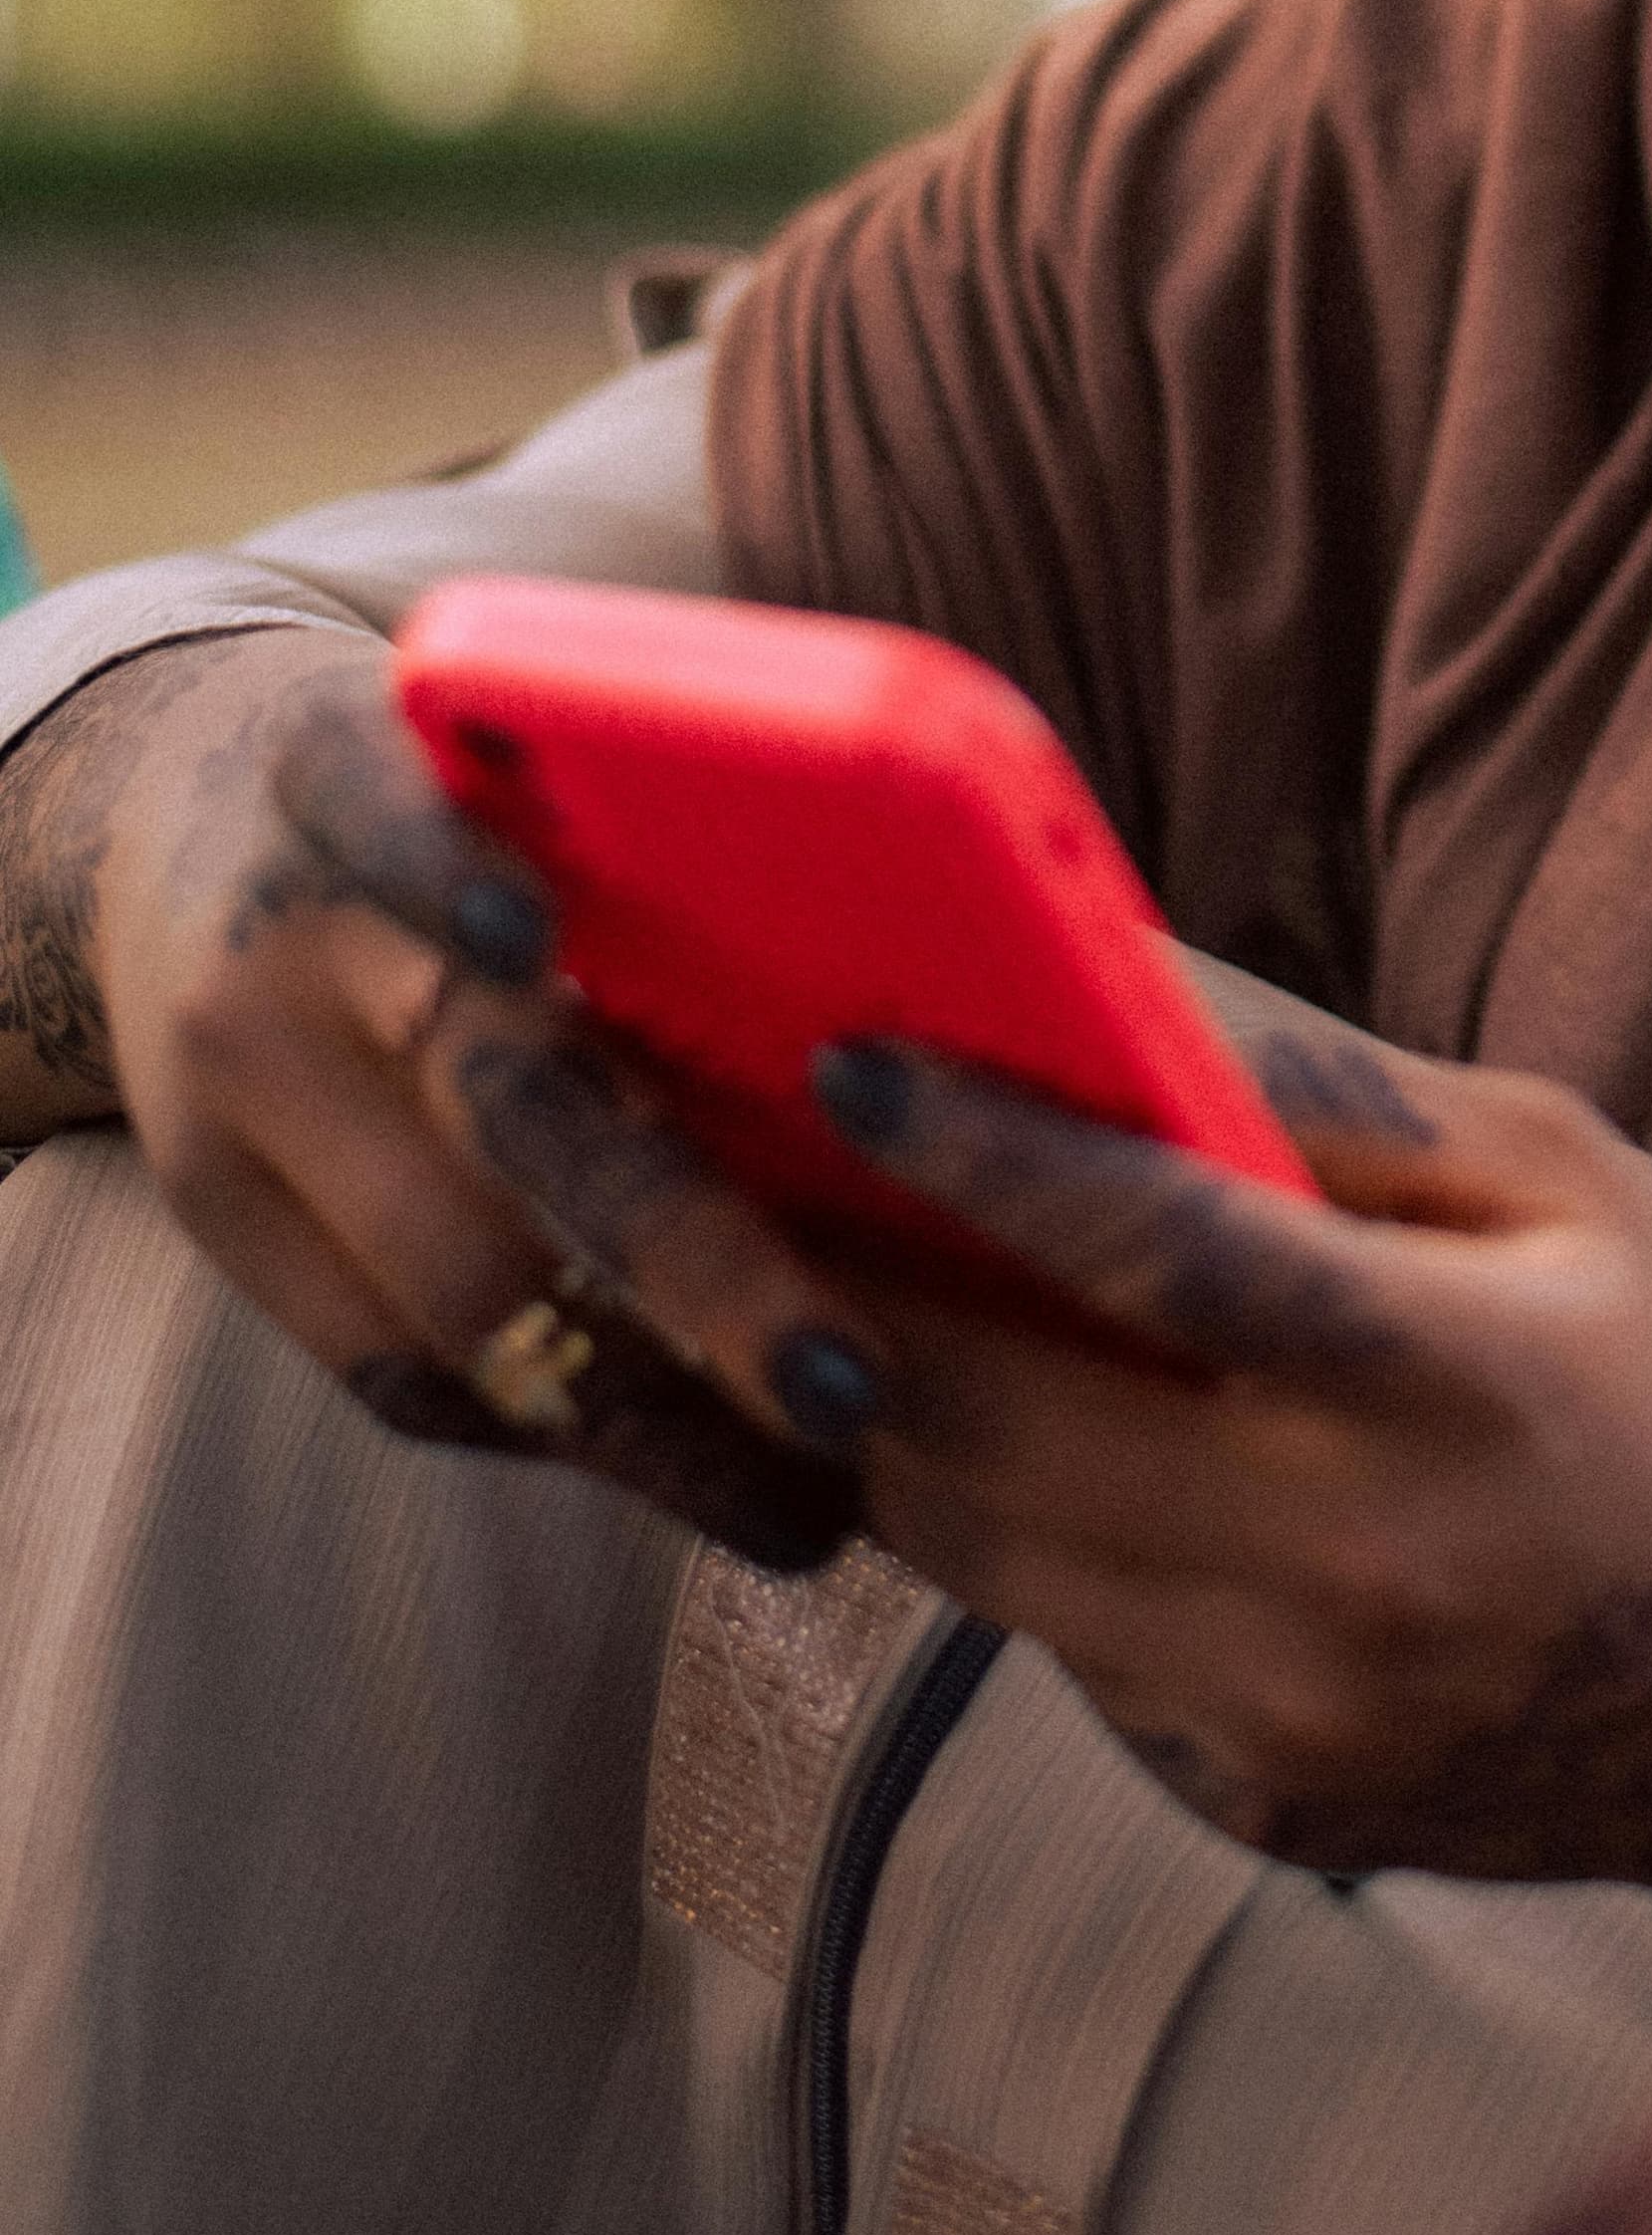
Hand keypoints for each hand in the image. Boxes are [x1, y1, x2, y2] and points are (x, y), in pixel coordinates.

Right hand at [66, 638, 891, 1567]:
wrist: (160, 822)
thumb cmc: (451, 787)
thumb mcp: (497, 745)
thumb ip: (648, 828)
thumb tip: (908, 1006)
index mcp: (364, 767)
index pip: (399, 813)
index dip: (451, 869)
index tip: (541, 949)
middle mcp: (294, 929)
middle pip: (497, 1097)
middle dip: (692, 1257)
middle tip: (853, 1386)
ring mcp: (238, 1081)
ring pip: (451, 1278)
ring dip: (650, 1406)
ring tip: (814, 1489)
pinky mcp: (207, 1205)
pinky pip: (386, 1363)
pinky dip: (548, 1426)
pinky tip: (685, 1471)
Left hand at [810, 1010, 1651, 1964]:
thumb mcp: (1576, 1185)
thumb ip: (1349, 1107)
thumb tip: (1121, 1003)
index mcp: (1455, 1381)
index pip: (1167, 1253)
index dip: (986, 1151)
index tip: (844, 1055)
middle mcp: (1348, 1566)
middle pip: (1000, 1427)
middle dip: (833, 1291)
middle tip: (711, 1163)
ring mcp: (1282, 1713)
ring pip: (978, 1553)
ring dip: (873, 1412)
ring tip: (788, 1275)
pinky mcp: (1245, 1802)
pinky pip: (1056, 1642)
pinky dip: (1000, 1530)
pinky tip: (969, 1426)